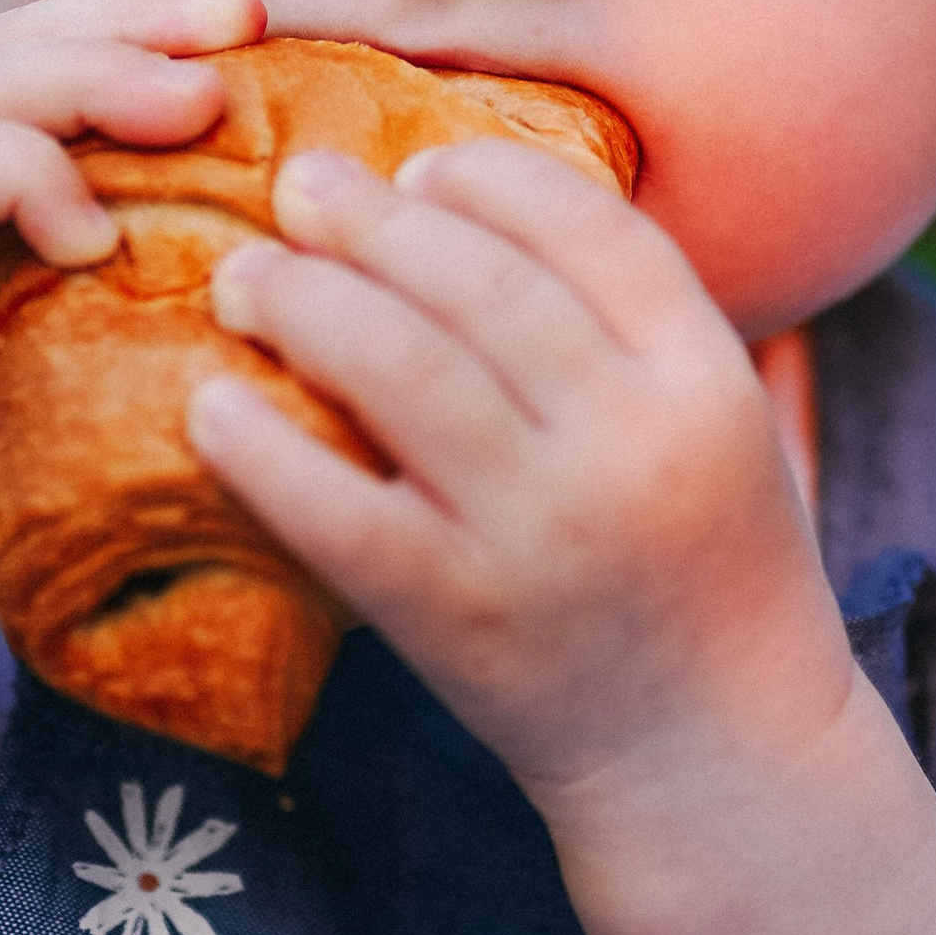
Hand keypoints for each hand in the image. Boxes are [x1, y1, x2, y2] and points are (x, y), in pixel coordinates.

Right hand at [0, 0, 261, 646]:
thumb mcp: (69, 338)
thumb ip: (123, 261)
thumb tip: (273, 229)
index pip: (43, 46)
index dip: (145, 19)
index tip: (256, 24)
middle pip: (16, 41)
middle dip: (139, 23)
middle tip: (248, 26)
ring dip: (100, 81)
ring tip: (199, 104)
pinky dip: (26, 178)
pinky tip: (94, 233)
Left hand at [189, 139, 858, 824]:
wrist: (720, 766)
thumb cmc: (709, 576)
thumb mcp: (726, 430)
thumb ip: (641, 326)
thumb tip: (490, 202)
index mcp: (707, 380)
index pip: (589, 228)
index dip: (490, 179)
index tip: (422, 168)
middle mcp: (629, 442)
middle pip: (476, 280)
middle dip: (370, 219)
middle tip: (301, 187)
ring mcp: (541, 533)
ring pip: (400, 369)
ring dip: (304, 301)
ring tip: (246, 276)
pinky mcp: (460, 619)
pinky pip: (339, 513)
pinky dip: (263, 453)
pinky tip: (209, 406)